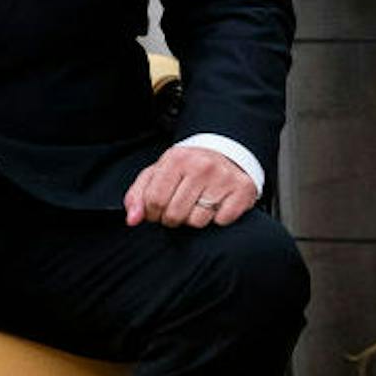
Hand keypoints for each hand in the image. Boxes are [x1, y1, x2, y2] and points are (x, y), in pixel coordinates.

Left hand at [123, 146, 254, 229]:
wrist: (225, 154)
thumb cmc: (187, 168)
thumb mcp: (159, 173)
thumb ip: (138, 195)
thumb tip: (132, 219)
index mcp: (177, 159)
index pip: (154, 201)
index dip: (152, 213)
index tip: (158, 209)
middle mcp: (202, 166)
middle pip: (175, 214)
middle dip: (172, 218)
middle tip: (179, 206)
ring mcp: (224, 178)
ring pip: (197, 221)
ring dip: (195, 218)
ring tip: (198, 203)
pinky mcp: (243, 190)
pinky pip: (221, 221)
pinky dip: (218, 218)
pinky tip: (217, 204)